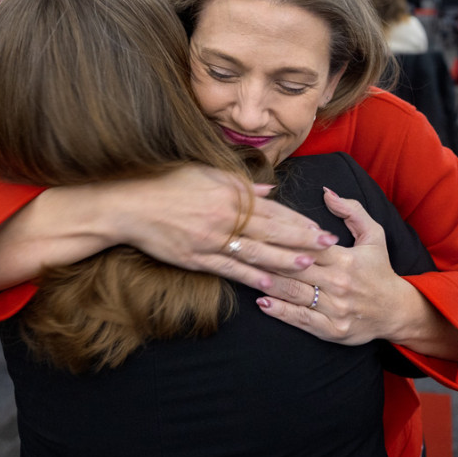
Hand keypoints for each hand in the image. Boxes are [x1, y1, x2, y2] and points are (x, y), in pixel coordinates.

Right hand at [108, 165, 339, 290]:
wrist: (130, 204)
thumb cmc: (168, 183)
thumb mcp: (207, 173)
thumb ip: (241, 185)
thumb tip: (269, 192)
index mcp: (231, 195)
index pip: (273, 209)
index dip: (298, 220)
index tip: (319, 227)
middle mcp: (225, 217)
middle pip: (271, 231)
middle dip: (302, 240)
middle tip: (328, 247)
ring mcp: (211, 239)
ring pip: (254, 252)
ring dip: (282, 260)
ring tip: (307, 266)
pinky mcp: (196, 257)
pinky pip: (227, 268)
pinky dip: (248, 276)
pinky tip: (266, 283)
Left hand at [255, 188, 457, 358]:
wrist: (396, 311)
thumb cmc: (380, 270)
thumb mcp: (374, 235)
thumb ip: (352, 210)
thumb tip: (327, 192)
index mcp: (346, 259)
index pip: (308, 245)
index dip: (282, 237)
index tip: (258, 229)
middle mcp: (339, 283)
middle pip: (295, 268)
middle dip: (267, 258)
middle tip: (241, 249)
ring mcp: (335, 309)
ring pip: (294, 293)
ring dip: (268, 283)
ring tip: (245, 274)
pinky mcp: (332, 330)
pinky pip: (301, 319)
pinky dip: (280, 311)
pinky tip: (262, 302)